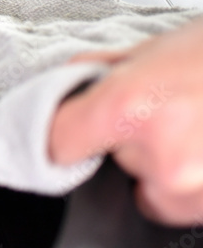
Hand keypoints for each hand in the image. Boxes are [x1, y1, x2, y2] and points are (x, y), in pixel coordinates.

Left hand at [49, 17, 202, 225]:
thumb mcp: (156, 47)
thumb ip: (103, 70)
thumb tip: (66, 82)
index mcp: (130, 108)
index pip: (58, 142)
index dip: (62, 131)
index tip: (67, 127)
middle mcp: (161, 157)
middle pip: (116, 163)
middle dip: (133, 138)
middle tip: (169, 107)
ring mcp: (197, 190)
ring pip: (157, 188)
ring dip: (172, 163)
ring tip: (202, 124)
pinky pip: (192, 200)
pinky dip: (202, 178)